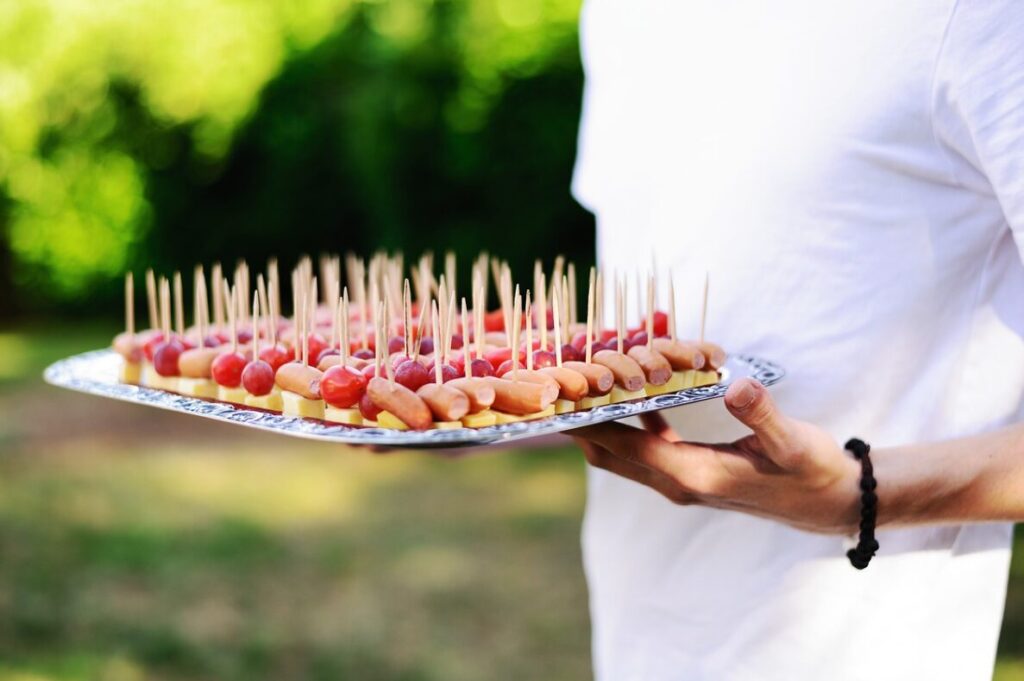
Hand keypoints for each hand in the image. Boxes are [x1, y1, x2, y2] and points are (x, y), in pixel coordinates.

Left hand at [572, 378, 861, 533]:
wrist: (828, 501)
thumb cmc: (811, 471)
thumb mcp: (793, 442)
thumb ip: (762, 415)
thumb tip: (735, 385)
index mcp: (694, 475)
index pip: (625, 447)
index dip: (590, 422)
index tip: (560, 396)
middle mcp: (678, 482)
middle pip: (610, 453)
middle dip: (580, 422)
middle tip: (555, 384)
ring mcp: (681, 478)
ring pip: (624, 451)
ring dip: (602, 420)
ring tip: (581, 383)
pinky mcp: (690, 469)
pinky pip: (646, 444)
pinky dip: (631, 420)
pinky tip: (628, 389)